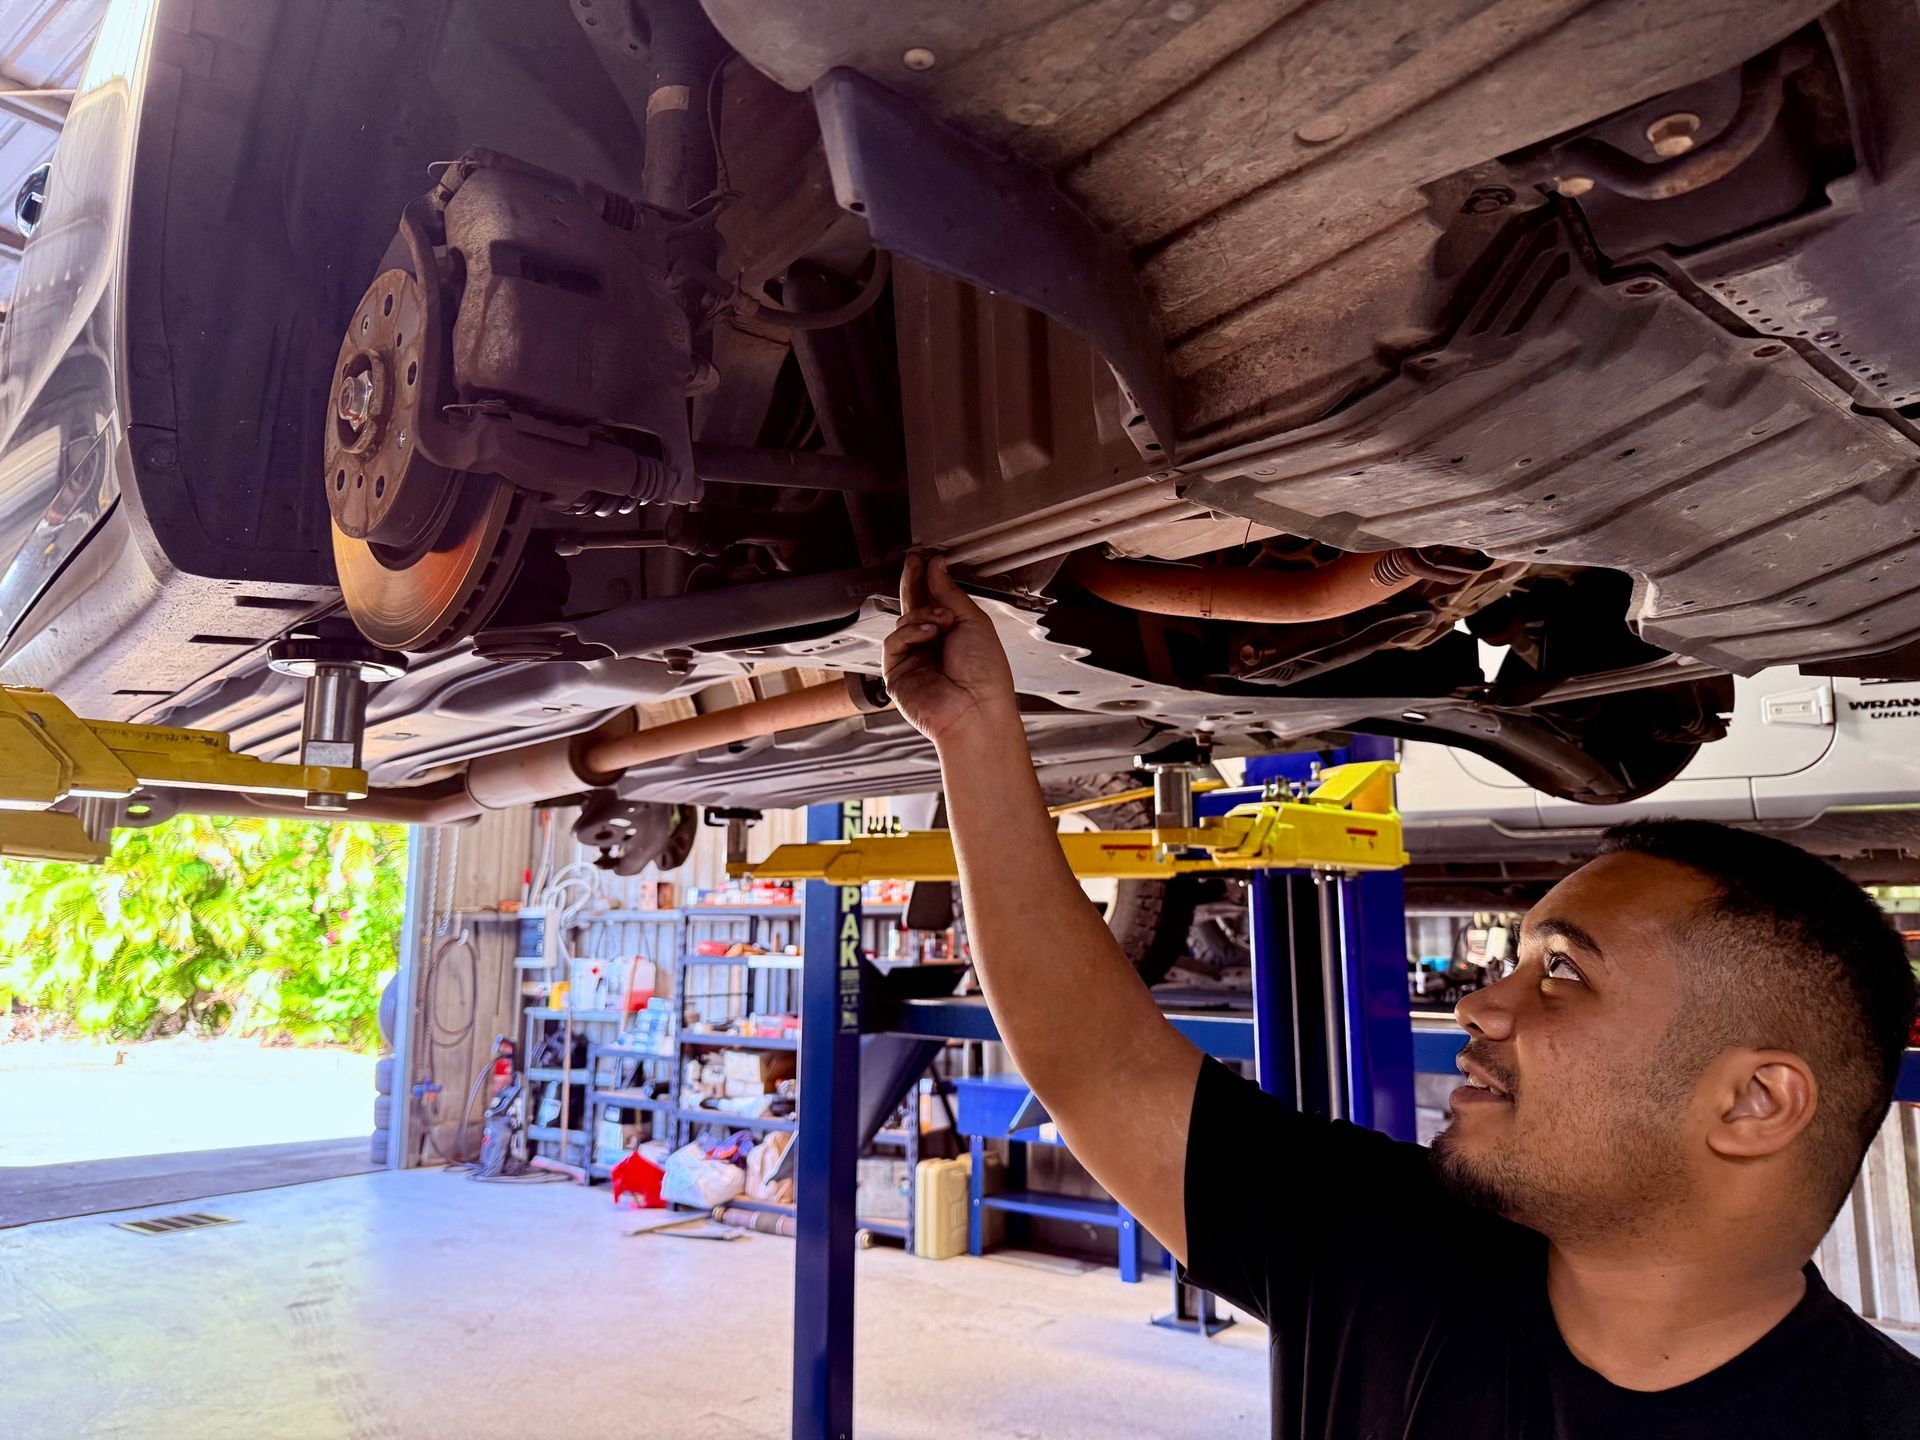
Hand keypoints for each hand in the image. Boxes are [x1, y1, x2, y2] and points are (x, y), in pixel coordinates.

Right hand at [883, 553, 1018, 747]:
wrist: (976, 710)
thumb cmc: (985, 675)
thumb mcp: (973, 622)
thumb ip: (949, 593)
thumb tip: (936, 567)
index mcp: (954, 634)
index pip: (934, 600)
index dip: (927, 579)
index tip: (925, 559)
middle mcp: (932, 645)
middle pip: (914, 606)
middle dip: (913, 582)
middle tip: (913, 562)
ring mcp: (914, 659)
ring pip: (903, 620)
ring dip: (923, 614)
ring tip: (943, 621)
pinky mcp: (897, 672)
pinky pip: (894, 640)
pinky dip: (911, 632)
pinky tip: (929, 633)